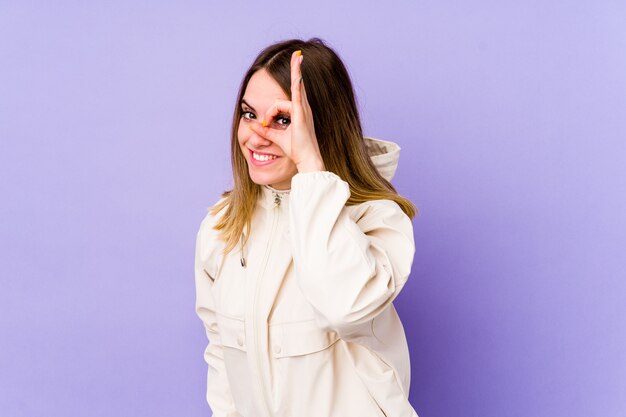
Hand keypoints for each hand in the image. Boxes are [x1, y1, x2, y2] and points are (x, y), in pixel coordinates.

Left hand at [249, 50, 324, 172]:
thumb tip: (253, 126)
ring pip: (292, 90)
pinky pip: (298, 94)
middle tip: (297, 54)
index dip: (269, 113)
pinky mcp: (301, 114)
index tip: (264, 125)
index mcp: (298, 113)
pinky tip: (298, 69)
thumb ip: (265, 131)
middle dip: (296, 69)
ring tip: (296, 55)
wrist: (306, 159)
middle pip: (296, 86)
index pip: (280, 104)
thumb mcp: (276, 138)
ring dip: (294, 73)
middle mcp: (303, 109)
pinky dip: (298, 82)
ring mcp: (304, 110)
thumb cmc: (296, 150)